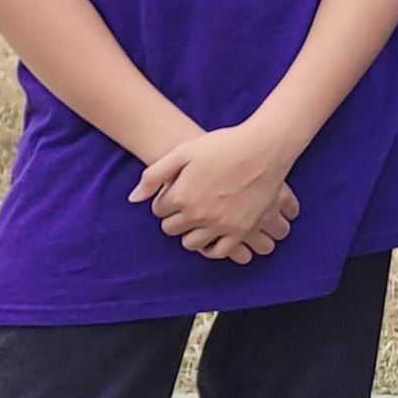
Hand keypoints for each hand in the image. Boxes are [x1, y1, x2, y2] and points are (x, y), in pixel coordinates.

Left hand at [133, 124, 296, 261]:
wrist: (264, 148)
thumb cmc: (223, 145)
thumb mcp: (183, 152)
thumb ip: (154, 175)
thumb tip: (134, 199)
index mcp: (181, 195)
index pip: (158, 210)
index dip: (165, 200)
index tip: (176, 192)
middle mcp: (198, 214)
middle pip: (171, 229)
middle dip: (175, 217)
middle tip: (187, 205)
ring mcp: (220, 224)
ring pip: (191, 243)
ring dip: (191, 233)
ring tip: (199, 220)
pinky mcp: (241, 230)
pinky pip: (220, 251)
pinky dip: (212, 248)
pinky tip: (212, 236)